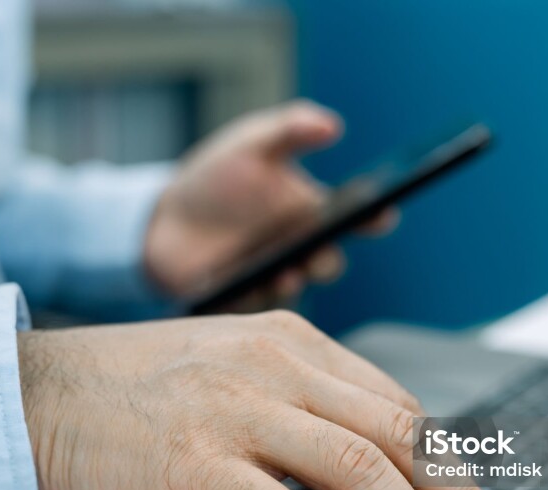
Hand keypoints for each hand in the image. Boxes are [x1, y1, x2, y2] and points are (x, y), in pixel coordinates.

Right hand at [17, 311, 516, 489]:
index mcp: (293, 343)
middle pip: (394, 432)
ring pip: (354, 466)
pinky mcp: (193, 457)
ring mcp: (235, 408)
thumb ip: (300, 404)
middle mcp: (275, 365)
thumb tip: (369, 463)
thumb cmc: (136, 390)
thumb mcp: (234, 374)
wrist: (40, 389)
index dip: (448, 462)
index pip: (396, 405)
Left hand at [144, 100, 397, 309]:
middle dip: (327, 260)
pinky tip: (242, 285)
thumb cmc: (216, 179)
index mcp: (311, 213)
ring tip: (285, 274)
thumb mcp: (251, 144)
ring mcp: (271, 278)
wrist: (163, 217)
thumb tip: (332, 125)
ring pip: (292, 288)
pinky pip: (250, 305)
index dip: (375, 218)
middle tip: (319, 251)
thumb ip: (290, 129)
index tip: (384, 213)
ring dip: (292, 283)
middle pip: (327, 262)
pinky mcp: (240, 300)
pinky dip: (250, 296)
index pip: (355, 219)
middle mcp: (299, 250)